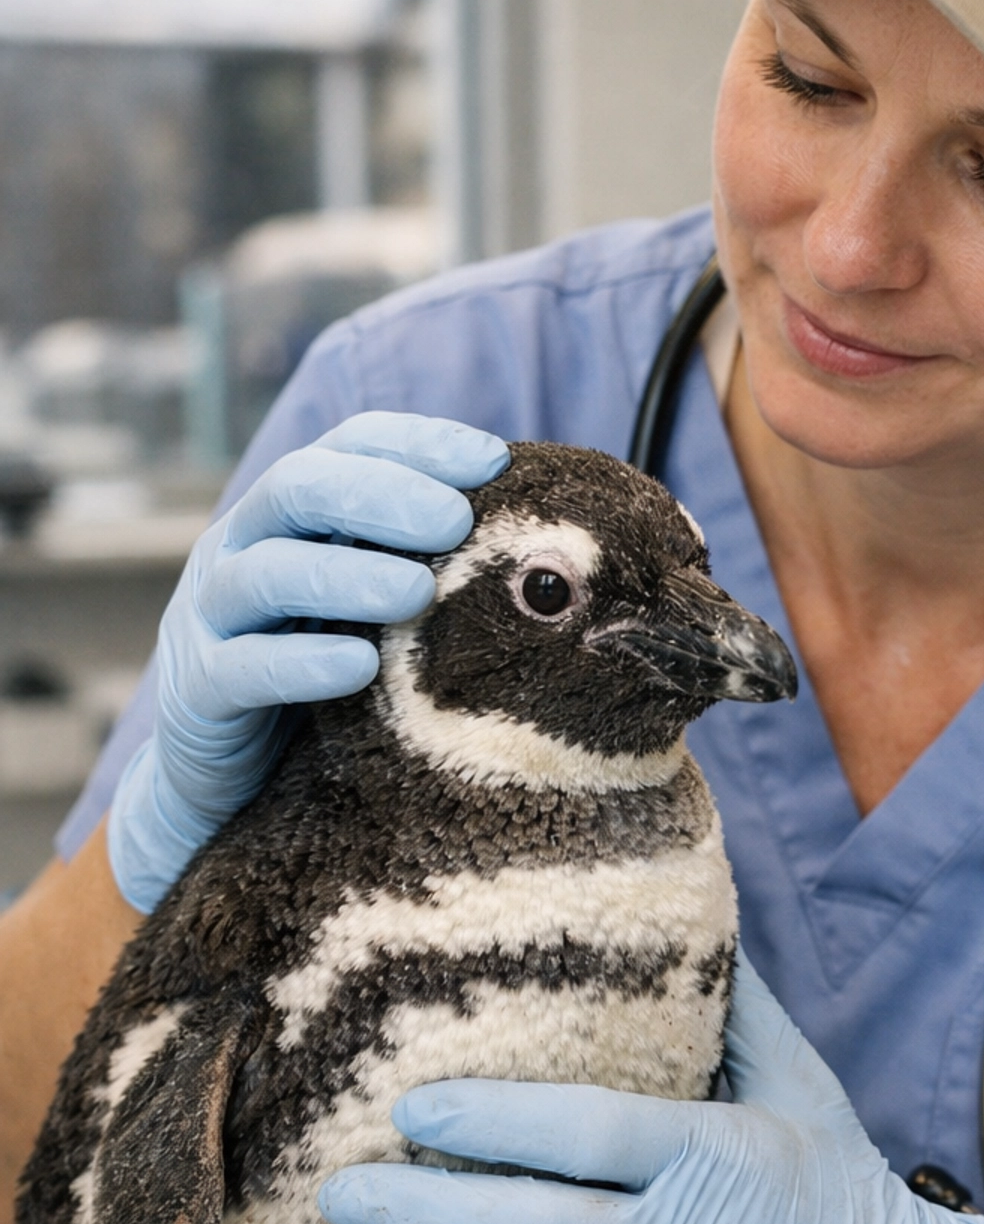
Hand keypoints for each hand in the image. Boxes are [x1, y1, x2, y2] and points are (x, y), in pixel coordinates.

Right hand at [108, 412, 508, 911]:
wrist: (232, 780)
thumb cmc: (333, 680)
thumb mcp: (381, 612)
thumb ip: (431, 568)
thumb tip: (546, 552)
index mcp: (293, 514)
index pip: (348, 446)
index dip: (416, 443)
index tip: (491, 461)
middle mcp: (243, 546)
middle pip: (296, 489)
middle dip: (380, 495)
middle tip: (454, 519)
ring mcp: (209, 614)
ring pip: (264, 573)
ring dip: (344, 575)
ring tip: (415, 590)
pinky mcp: (197, 690)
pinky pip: (240, 667)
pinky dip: (299, 663)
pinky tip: (357, 668)